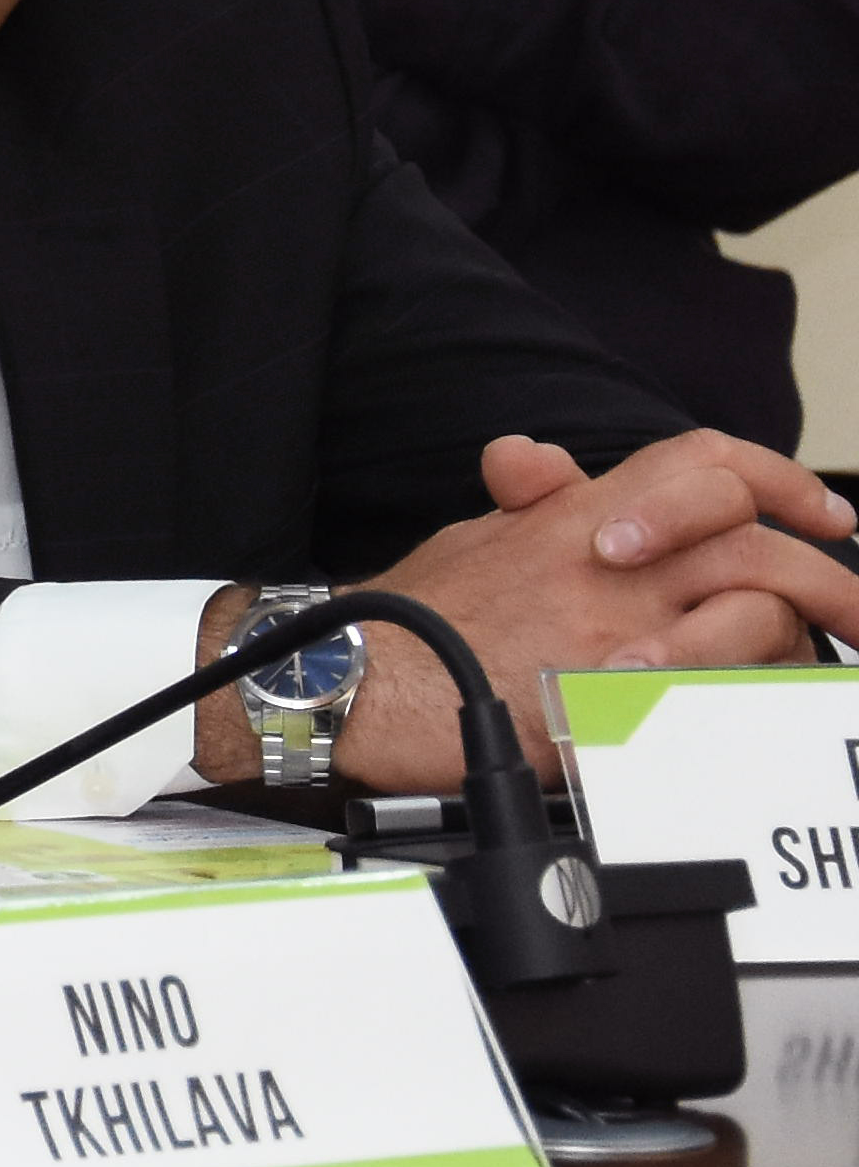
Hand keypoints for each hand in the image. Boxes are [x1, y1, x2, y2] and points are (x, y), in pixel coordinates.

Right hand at [323, 430, 858, 783]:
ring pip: (754, 609)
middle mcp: (607, 564)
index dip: (778, 479)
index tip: (822, 514)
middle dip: (829, 575)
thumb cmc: (401, 619)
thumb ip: (530, 506)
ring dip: (803, 637)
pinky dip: (751, 692)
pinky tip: (757, 703)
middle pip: (754, 541)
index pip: (703, 462)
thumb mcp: (469, 537)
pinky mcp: (613, 702)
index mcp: (577, 516)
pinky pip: (718, 689)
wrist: (354, 682)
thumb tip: (539, 467)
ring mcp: (615, 632)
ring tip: (822, 663)